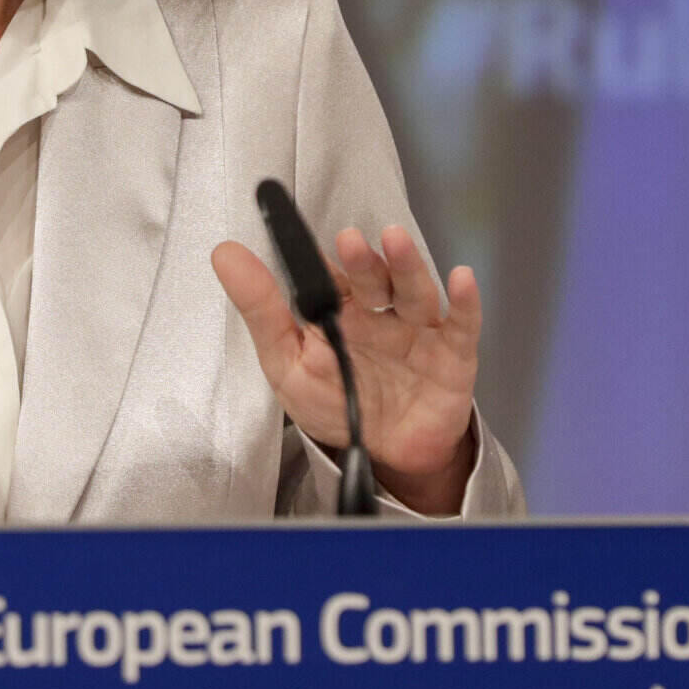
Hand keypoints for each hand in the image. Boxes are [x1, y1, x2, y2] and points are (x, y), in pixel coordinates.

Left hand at [211, 225, 480, 514]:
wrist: (389, 455)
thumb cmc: (338, 402)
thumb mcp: (287, 362)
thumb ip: (261, 310)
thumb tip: (223, 252)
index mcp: (341, 311)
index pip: (330, 276)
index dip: (318, 257)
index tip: (298, 233)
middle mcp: (381, 313)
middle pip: (374, 279)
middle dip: (362, 260)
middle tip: (347, 241)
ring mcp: (418, 331)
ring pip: (414, 292)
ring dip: (407, 264)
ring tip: (394, 240)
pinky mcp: (453, 355)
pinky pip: (461, 325)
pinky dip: (465, 303)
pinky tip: (461, 279)